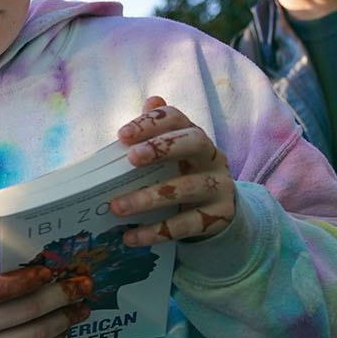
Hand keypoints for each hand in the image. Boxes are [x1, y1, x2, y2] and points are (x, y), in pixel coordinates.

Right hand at [0, 264, 94, 337]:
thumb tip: (45, 270)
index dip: (25, 279)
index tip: (49, 271)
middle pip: (26, 310)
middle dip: (61, 295)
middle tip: (83, 285)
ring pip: (38, 333)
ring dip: (66, 317)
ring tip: (82, 306)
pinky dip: (57, 337)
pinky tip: (65, 325)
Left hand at [111, 95, 236, 246]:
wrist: (219, 212)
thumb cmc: (183, 177)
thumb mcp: (171, 158)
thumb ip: (155, 135)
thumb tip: (151, 100)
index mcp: (194, 137)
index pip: (177, 119)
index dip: (151, 123)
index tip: (121, 135)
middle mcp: (212, 157)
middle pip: (194, 142)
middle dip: (163, 147)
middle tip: (131, 159)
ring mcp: (219, 186)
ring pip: (187, 188)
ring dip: (149, 198)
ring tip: (117, 207)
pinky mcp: (220, 216)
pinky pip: (186, 224)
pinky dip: (155, 232)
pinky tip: (130, 237)